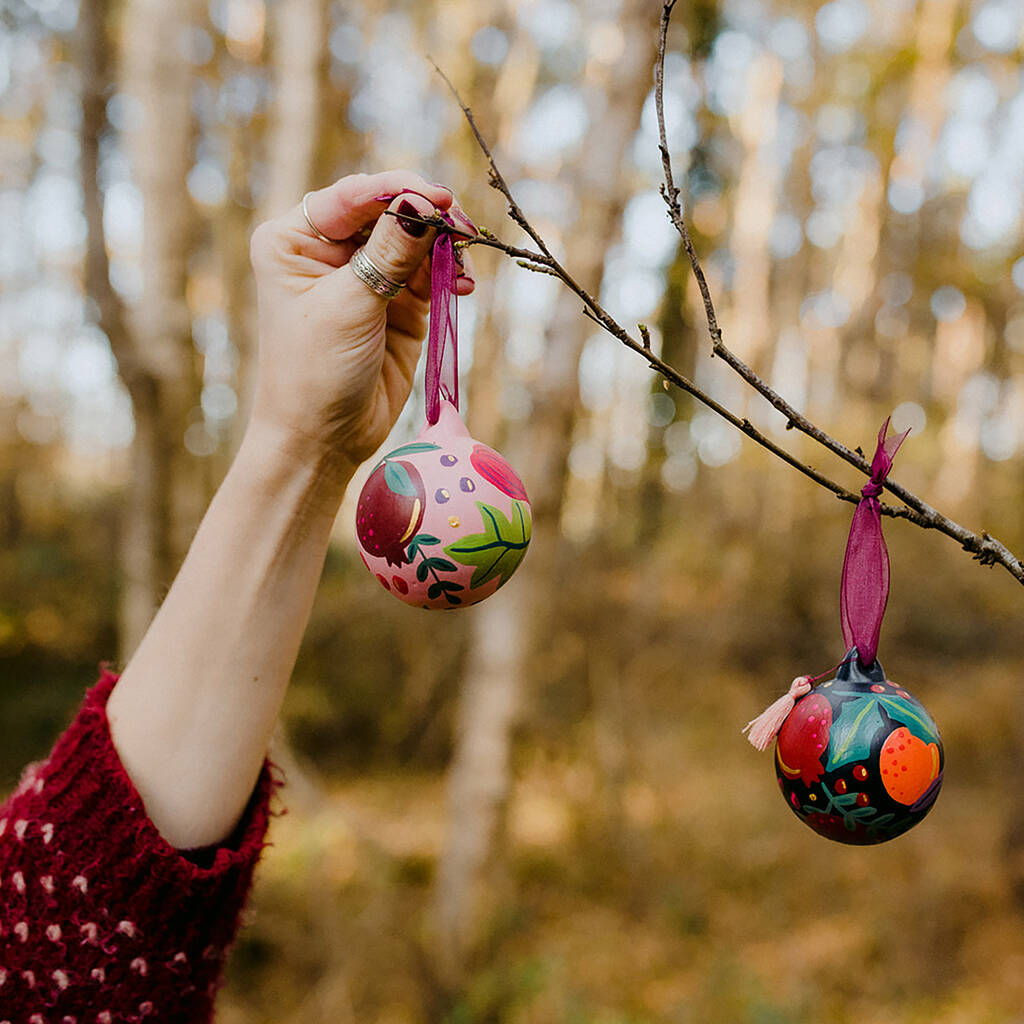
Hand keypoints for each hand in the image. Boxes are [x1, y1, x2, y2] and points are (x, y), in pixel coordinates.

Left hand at [248, 170, 476, 478]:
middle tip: (463, 230)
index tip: (438, 198)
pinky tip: (463, 283)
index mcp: (295, 239)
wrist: (325, 437)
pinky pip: (430, 272)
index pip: (353, 196)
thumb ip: (389, 254)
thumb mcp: (349, 307)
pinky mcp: (397, 302)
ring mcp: (366, 275)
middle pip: (390, 212)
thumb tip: (420, 204)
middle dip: (429, 217)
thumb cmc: (315, 371)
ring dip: (445, 248)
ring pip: (416, 239)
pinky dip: (450, 272)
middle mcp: (329, 250)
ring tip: (464, 269)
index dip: (398, 191)